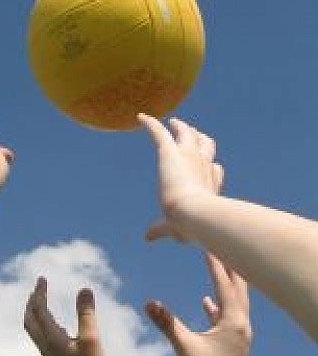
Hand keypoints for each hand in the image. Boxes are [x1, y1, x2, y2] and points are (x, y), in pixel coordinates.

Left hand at [24, 278, 107, 355]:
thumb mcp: (91, 339)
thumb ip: (87, 314)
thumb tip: (84, 289)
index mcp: (52, 338)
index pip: (39, 310)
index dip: (40, 293)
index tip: (42, 279)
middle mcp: (46, 345)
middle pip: (30, 320)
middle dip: (31, 302)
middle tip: (38, 288)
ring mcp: (49, 354)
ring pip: (34, 329)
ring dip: (34, 313)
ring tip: (41, 302)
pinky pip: (42, 337)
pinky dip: (43, 324)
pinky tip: (56, 325)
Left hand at [137, 114, 222, 242]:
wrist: (193, 214)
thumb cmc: (191, 227)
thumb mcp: (176, 230)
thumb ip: (161, 230)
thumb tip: (147, 238)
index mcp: (211, 186)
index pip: (214, 170)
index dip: (211, 167)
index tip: (210, 165)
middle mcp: (204, 167)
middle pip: (206, 146)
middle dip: (201, 139)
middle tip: (192, 134)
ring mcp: (189, 156)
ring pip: (187, 134)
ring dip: (181, 127)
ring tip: (174, 123)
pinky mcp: (171, 151)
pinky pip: (159, 132)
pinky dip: (150, 124)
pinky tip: (140, 117)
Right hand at [145, 253, 250, 355]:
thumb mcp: (184, 347)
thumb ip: (166, 323)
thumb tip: (148, 303)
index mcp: (233, 320)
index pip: (224, 284)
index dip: (214, 263)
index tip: (207, 243)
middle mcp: (241, 323)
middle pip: (238, 286)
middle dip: (228, 266)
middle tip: (219, 245)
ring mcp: (239, 333)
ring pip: (235, 300)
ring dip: (225, 282)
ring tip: (217, 266)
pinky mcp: (233, 342)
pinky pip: (227, 316)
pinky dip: (217, 305)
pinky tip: (206, 301)